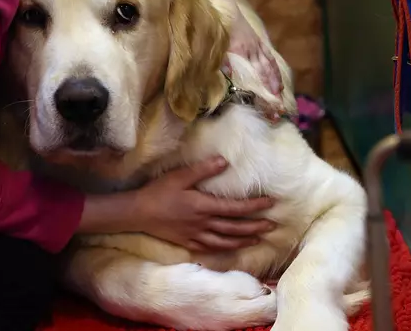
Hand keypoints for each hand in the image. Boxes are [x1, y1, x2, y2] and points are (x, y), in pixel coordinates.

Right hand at [135, 157, 275, 251]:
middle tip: (272, 226)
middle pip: (235, 228)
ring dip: (244, 240)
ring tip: (258, 239)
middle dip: (255, 226)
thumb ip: (202, 170)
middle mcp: (203, 223)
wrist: (138, 213)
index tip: (270, 203)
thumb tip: (224, 162)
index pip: (235, 208)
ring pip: (226, 241)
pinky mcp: (188, 243)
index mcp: (203, 206)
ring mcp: (196, 236)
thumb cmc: (158, 192)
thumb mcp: (179, 176)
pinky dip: (225, 249)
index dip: (254, 206)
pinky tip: (231, 247)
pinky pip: (212, 248)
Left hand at [225, 5, 282, 95]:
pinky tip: (276, 75)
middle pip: (266, 69)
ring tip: (280, 90)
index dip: (264, 85)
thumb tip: (230, 75)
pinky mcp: (258, 41)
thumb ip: (224, 61)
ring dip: (275, 77)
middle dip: (272, 85)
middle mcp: (253, 49)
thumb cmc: (221, 30)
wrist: (228, 12)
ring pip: (269, 63)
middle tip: (278, 100)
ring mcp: (257, 44)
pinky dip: (273, 66)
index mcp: (242, 51)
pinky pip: (268, 54)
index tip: (270, 97)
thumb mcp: (219, 46)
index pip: (257, 71)